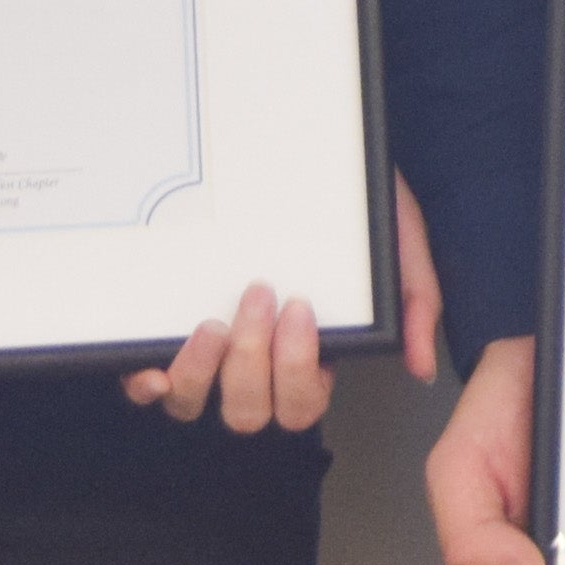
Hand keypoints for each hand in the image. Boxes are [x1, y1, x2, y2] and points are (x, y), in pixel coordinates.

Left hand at [123, 176, 451, 423]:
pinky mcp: (172, 329)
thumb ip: (414, 304)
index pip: (301, 403)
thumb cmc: (358, 205)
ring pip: (193, 405)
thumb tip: (419, 368)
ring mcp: (212, 352)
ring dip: (201, 374)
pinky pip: (149, 383)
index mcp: (310, 355)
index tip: (300, 306)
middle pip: (248, 412)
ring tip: (212, 324)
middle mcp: (258, 364)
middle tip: (259, 294)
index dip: (296, 371)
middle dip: (251, 362)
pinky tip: (150, 366)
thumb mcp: (398, 246)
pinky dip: (146, 384)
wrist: (314, 153)